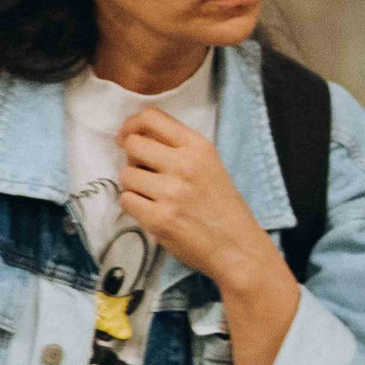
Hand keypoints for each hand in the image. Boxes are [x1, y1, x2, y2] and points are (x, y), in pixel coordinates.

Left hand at [118, 109, 285, 291]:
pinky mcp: (159, 218)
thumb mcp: (210, 166)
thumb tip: (134, 140)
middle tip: (144, 172)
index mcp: (199, 147)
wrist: (238, 246)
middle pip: (132, 144)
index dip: (131, 125)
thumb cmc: (222, 206)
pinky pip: (126, 200)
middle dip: (130, 158)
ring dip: (134, 186)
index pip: (152, 117)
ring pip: (126, 175)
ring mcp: (171, 192)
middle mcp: (185, 165)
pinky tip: (153, 211)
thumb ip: (178, 149)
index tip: (128, 137)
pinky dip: (135, 206)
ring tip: (154, 196)